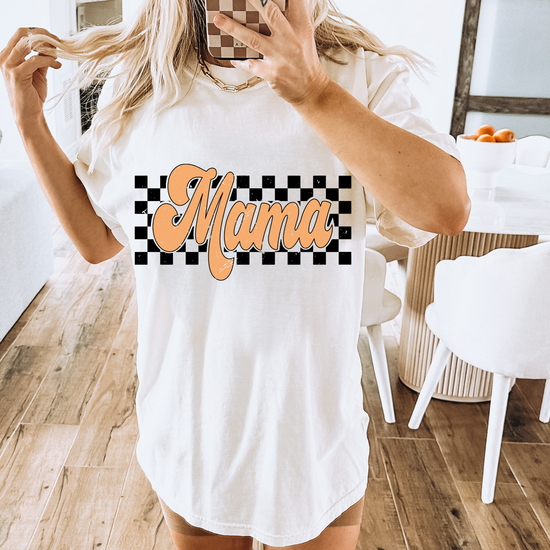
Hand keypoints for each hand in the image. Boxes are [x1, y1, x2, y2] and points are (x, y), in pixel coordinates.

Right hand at [0, 27, 61, 130]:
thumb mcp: (38, 72)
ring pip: (28, 44)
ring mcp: (9, 65)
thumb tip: (52, 48)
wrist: (29, 114)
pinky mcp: (17, 74)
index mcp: (8, 55)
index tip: (54, 38)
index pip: (21, 33)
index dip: (39, 32)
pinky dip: (49, 61)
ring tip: (59, 52)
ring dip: (47, 46)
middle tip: (58, 42)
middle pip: (22, 33)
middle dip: (43, 35)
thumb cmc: (32, 95)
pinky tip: (58, 65)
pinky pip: (36, 60)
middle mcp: (5, 57)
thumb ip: (42, 58)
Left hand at [212, 0, 330, 105]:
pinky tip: (232, 57)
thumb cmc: (305, 60)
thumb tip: (277, 3)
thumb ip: (293, 17)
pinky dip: (239, 61)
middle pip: (270, 13)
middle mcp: (290, 39)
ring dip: (233, 28)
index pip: (293, 1)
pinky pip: (250, 64)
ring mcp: (280, 56)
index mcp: (301, 26)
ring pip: (253, 38)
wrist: (311, 89)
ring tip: (218, 19)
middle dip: (254, 1)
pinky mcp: (271, 73)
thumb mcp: (305, 34)